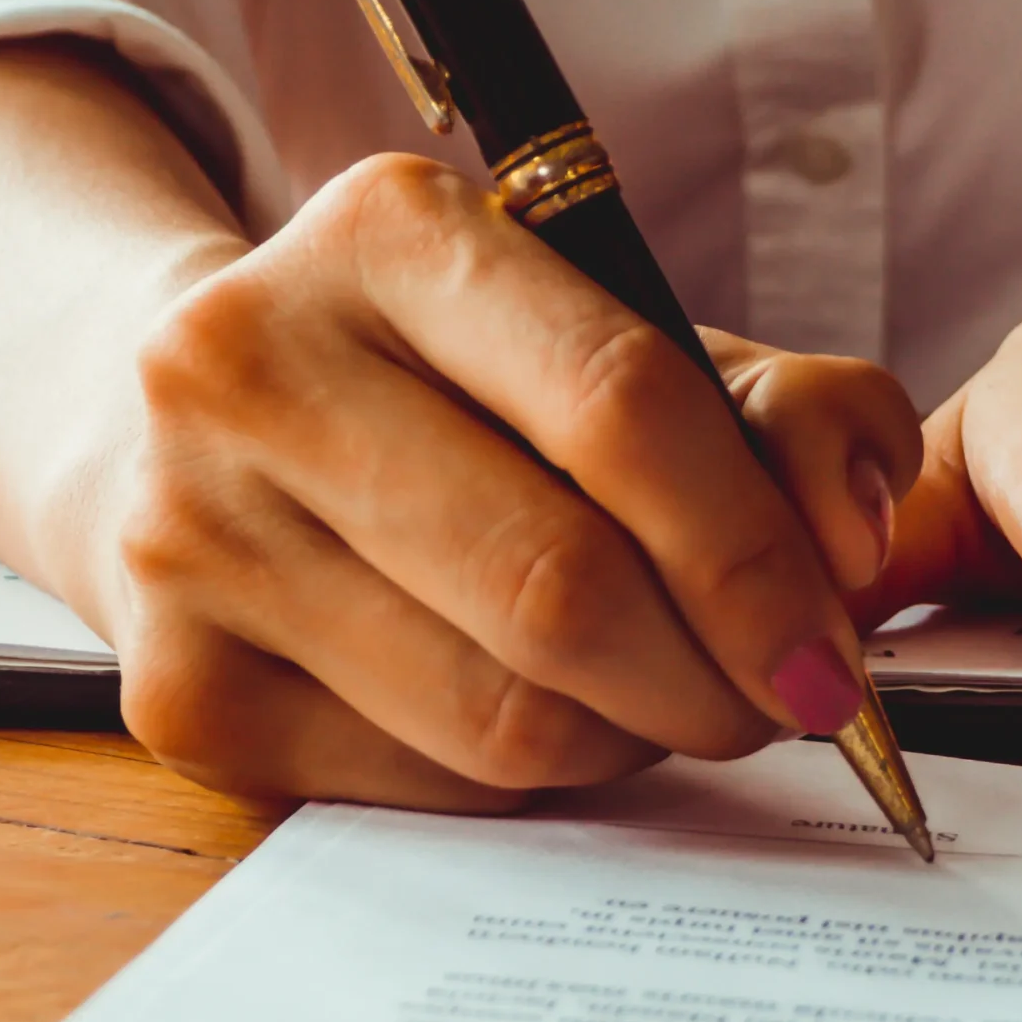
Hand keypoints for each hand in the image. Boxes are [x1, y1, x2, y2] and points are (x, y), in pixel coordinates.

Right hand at [90, 153, 920, 807]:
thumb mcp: (634, 339)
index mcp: (390, 235)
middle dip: (713, 681)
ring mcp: (190, 532)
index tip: (830, 653)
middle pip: (559, 587)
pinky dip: (528, 781)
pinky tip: (541, 715)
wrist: (194, 434)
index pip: (620, 406)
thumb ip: (792, 412)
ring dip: (634, 740)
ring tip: (663, 699)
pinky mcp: (172, 685)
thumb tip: (849, 544)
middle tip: (774, 704)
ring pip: (499, 715)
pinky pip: (425, 786)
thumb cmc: (463, 389)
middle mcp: (251, 365)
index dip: (756, 556)